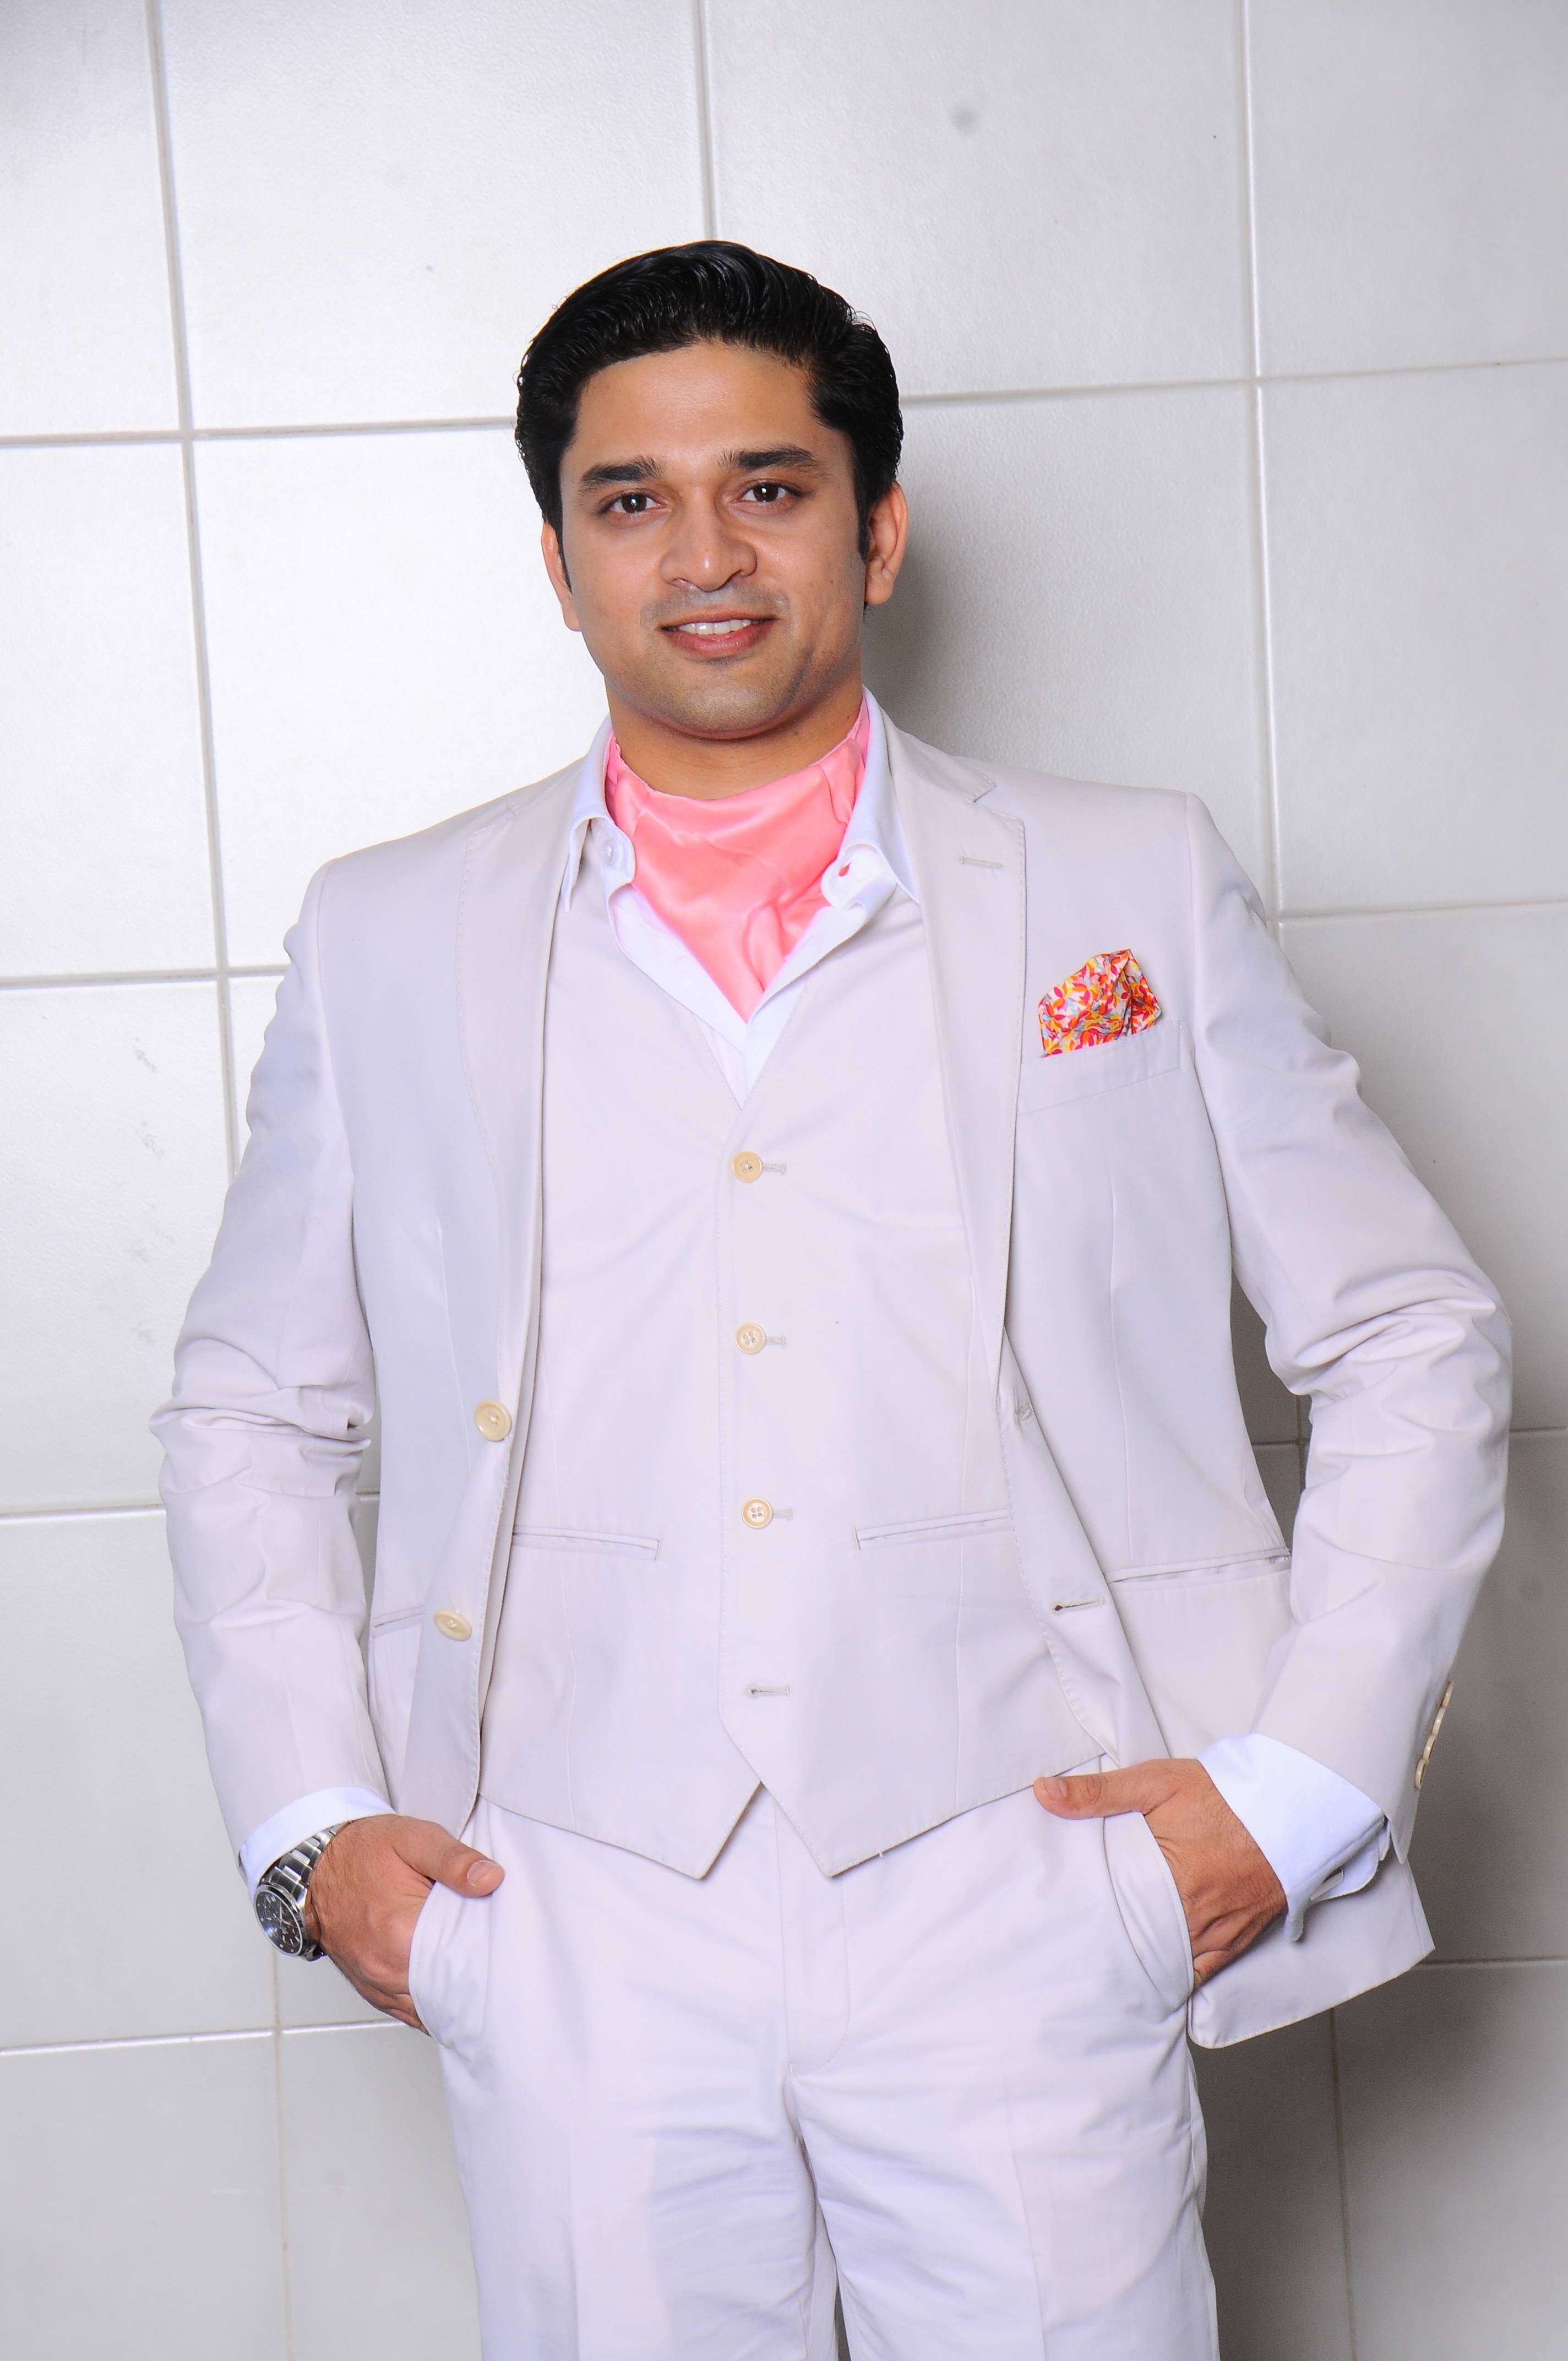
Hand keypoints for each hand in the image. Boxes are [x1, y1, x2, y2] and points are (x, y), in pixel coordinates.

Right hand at [302, 1814, 502, 2028]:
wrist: (317, 1864)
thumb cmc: (364, 1851)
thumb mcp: (414, 1838)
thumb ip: (455, 1859)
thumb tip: (491, 1877)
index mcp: (400, 1933)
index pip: (460, 1965)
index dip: (487, 1960)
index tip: (509, 1950)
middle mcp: (385, 1968)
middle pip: (446, 1993)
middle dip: (473, 1984)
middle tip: (501, 1968)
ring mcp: (375, 1983)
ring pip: (427, 2009)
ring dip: (452, 1998)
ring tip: (478, 1978)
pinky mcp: (370, 1988)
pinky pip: (408, 2011)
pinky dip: (430, 2004)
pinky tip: (449, 1989)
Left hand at [1034, 1758, 1284, 1985]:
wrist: (1289, 1804)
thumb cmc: (1223, 1793)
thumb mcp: (1155, 1781)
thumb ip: (1098, 1792)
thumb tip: (1044, 1792)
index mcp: (1173, 1880)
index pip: (1116, 1916)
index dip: (1089, 1928)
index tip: (1063, 1935)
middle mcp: (1198, 1915)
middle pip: (1143, 1946)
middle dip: (1113, 1952)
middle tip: (1078, 1960)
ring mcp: (1221, 1931)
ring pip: (1172, 1964)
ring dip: (1145, 1966)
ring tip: (1110, 1973)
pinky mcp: (1240, 1937)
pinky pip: (1206, 1971)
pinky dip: (1181, 1976)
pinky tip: (1158, 1980)